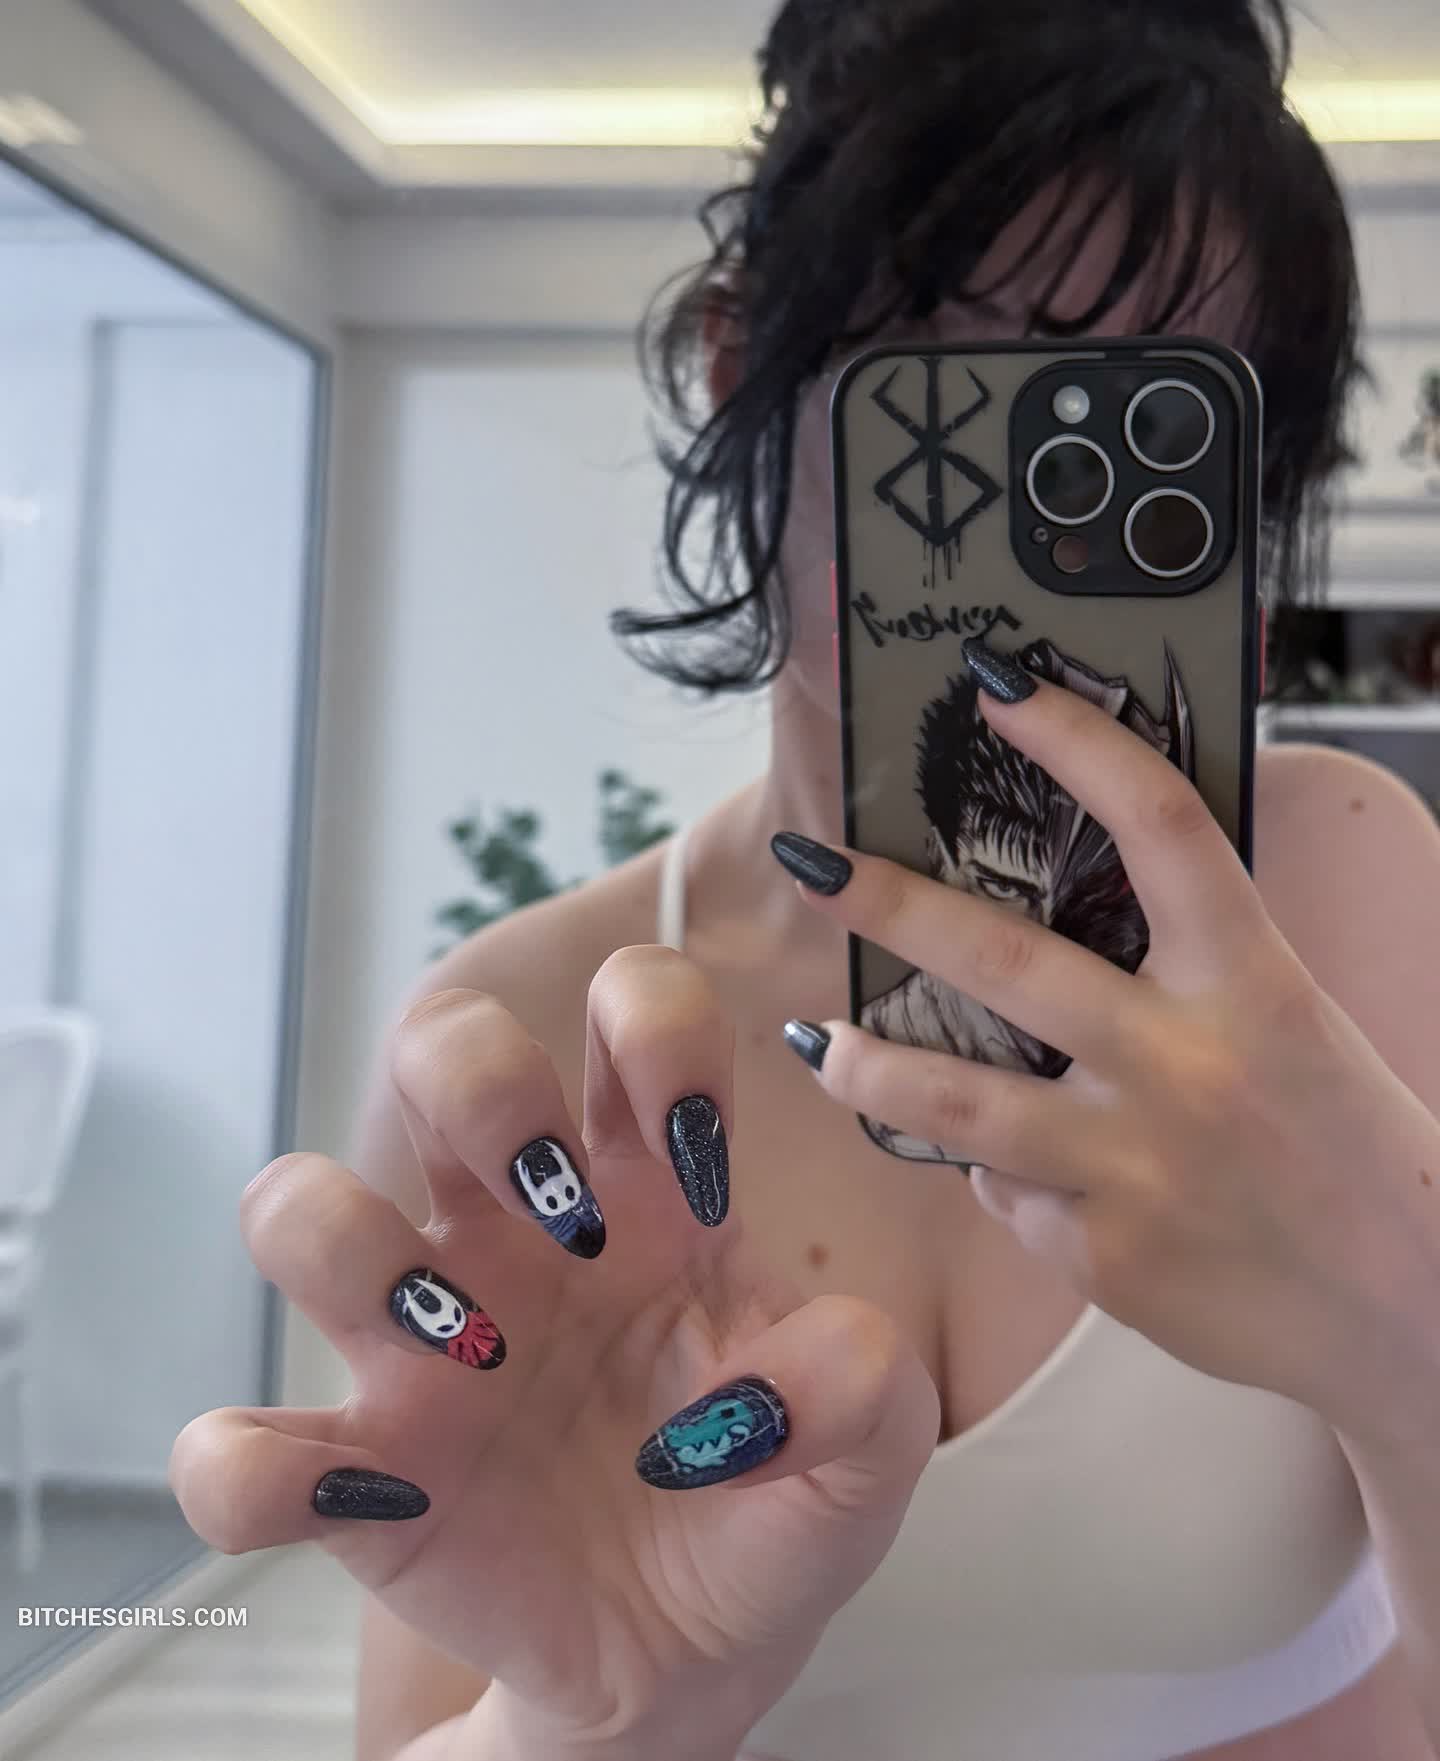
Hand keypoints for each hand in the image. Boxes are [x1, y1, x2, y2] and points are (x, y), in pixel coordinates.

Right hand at [169, 955, 938, 1756]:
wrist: (693, 1658)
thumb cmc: (772, 1505)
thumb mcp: (864, 1460)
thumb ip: (867, 1395)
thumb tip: (809, 1369)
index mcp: (650, 1193)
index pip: (631, 1011)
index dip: (653, 1025)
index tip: (695, 1146)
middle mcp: (520, 1232)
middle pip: (442, 1047)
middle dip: (479, 1078)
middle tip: (560, 1209)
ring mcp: (424, 1343)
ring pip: (299, 1205)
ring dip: (353, 1243)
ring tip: (468, 1350)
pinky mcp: (360, 1474)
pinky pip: (235, 1449)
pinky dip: (253, 1467)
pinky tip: (368, 1499)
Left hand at [774, 638, 1439, 1454]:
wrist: (1412, 1309)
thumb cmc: (1344, 1150)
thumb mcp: (1286, 1028)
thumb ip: (1181, 981)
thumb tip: (1034, 967)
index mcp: (1254, 982)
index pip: (1161, 825)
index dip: (1076, 739)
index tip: (997, 682)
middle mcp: (1186, 1063)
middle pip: (1003, 959)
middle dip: (887, 904)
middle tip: (810, 863)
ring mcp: (1132, 1163)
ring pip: (954, 1098)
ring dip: (866, 1065)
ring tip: (816, 1046)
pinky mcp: (1099, 1252)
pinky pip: (1007, 1193)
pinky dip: (1001, 1177)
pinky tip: (1024, 1181)